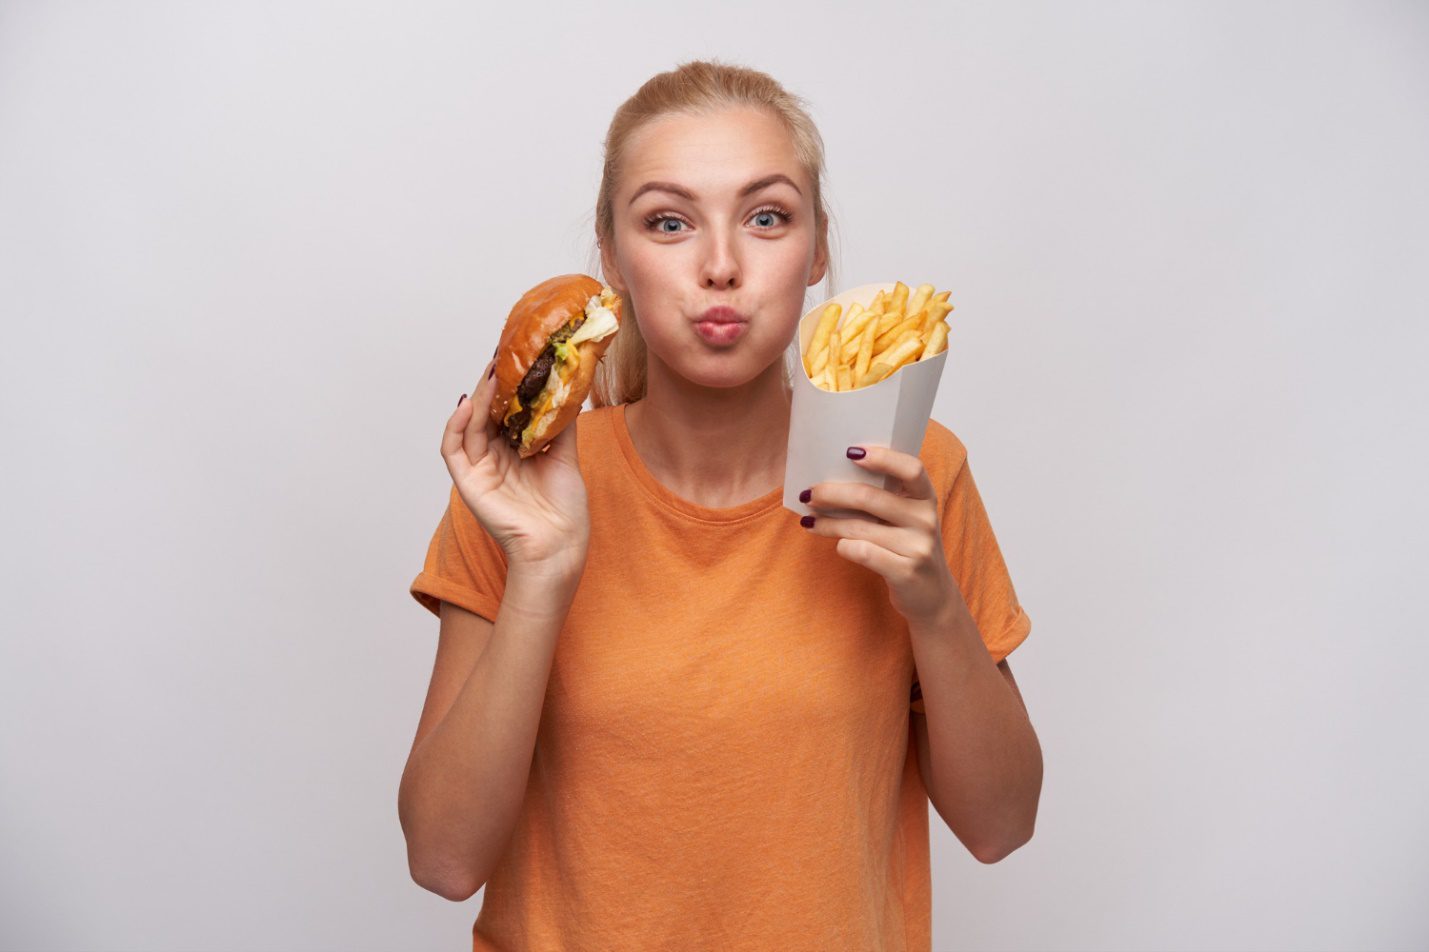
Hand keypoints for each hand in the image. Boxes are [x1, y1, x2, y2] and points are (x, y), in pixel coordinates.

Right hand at [441, 353, 589, 579]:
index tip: (517, 358)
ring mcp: (479, 469)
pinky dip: (456, 425)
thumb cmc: (564, 509)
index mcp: (516, 452)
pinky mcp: (467, 483)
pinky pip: (452, 449)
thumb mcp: (566, 456)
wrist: (559, 545)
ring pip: (470, 425)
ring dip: (478, 398)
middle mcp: (495, 458)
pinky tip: (468, 404)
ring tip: (490, 373)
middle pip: (486, 414)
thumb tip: (567, 387)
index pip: (506, 412)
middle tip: (500, 355)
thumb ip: (561, 424)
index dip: (509, 387)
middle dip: (492, 385)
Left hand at [799, 445, 963, 627]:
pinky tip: (836, 545)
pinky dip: (842, 546)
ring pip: (859, 527)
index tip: (850, 452)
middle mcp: (926, 520)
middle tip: (809, 494)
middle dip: (832, 493)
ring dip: (828, 523)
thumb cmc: (908, 548)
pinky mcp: (905, 573)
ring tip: (809, 522)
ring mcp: (917, 547)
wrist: (933, 597)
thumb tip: (833, 477)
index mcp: (926, 499)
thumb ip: (885, 498)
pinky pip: (862, 552)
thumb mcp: (907, 519)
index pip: (912, 468)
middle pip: (870, 497)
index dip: (882, 457)